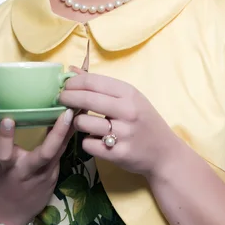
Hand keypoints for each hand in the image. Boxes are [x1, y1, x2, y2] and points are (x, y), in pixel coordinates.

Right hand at [0, 108, 74, 224]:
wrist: (6, 218)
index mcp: (5, 166)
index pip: (3, 151)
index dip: (5, 136)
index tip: (8, 118)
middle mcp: (26, 171)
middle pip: (45, 153)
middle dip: (57, 133)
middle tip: (67, 112)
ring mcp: (44, 176)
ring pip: (60, 151)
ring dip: (70, 131)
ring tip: (79, 109)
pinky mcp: (54, 178)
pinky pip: (62, 154)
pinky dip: (69, 138)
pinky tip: (78, 122)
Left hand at [59, 72, 178, 179]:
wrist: (164, 153)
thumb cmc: (144, 120)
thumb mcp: (129, 98)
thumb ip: (101, 85)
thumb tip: (71, 70)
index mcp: (129, 93)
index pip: (92, 82)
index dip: (73, 83)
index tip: (64, 86)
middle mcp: (127, 111)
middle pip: (85, 99)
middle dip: (66, 97)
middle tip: (60, 99)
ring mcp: (123, 133)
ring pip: (82, 123)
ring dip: (76, 122)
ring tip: (81, 122)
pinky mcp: (117, 154)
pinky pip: (88, 144)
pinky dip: (86, 141)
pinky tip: (93, 139)